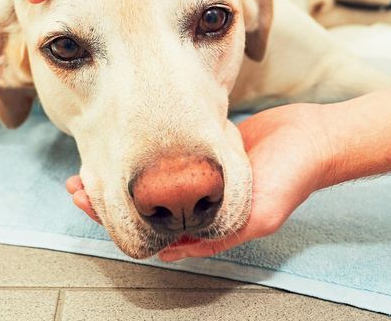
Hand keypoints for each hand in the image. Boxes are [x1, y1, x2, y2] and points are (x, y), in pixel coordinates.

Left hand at [64, 104, 333, 260]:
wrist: (313, 137)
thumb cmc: (291, 177)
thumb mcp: (258, 215)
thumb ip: (218, 236)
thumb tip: (170, 253)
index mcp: (207, 223)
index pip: (150, 228)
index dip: (115, 218)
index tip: (87, 202)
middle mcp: (198, 202)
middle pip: (141, 205)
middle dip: (106, 197)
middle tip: (77, 184)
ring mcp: (198, 176)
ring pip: (147, 180)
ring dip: (118, 175)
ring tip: (89, 166)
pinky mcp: (202, 151)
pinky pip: (165, 156)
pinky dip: (140, 156)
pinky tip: (122, 147)